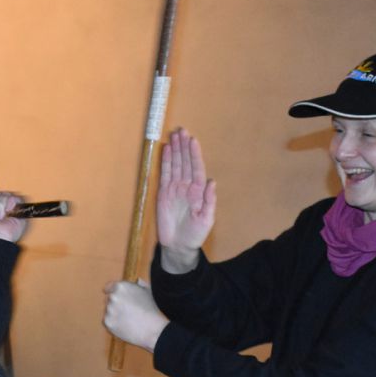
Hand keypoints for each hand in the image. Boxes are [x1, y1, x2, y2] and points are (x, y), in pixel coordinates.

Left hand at [102, 279, 168, 351]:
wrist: (152, 328)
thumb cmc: (152, 310)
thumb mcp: (148, 292)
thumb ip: (140, 285)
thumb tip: (138, 281)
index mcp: (121, 286)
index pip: (109, 287)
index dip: (110, 290)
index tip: (111, 294)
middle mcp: (113, 296)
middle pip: (109, 299)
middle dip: (115, 304)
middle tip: (127, 311)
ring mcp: (109, 310)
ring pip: (108, 311)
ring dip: (115, 314)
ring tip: (129, 319)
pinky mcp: (107, 322)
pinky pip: (108, 321)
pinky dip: (114, 323)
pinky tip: (125, 325)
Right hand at [157, 128, 215, 272]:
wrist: (178, 246)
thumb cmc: (195, 234)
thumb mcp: (206, 220)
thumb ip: (209, 201)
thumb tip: (211, 182)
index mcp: (198, 192)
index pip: (196, 168)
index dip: (194, 155)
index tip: (192, 140)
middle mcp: (187, 186)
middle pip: (185, 162)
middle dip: (184, 147)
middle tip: (181, 130)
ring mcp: (174, 189)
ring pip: (175, 165)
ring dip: (175, 150)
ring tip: (174, 135)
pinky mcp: (163, 193)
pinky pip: (164, 174)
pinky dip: (165, 162)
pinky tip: (166, 150)